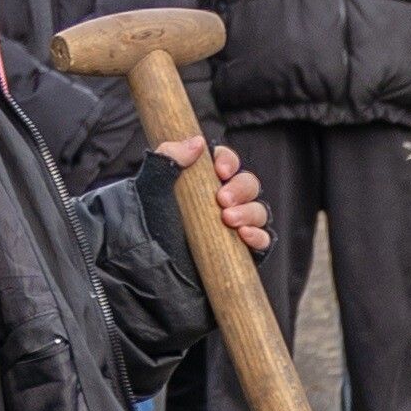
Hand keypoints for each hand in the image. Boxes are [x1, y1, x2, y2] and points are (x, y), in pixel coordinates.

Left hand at [153, 131, 270, 256]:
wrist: (147, 268)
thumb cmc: (147, 227)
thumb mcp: (151, 189)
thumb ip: (167, 161)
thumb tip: (196, 142)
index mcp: (203, 181)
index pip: (226, 161)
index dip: (228, 161)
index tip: (219, 171)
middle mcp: (222, 201)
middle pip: (248, 184)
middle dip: (240, 189)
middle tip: (221, 200)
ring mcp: (234, 226)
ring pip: (258, 210)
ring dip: (249, 212)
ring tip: (229, 220)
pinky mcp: (242, 251)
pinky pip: (263, 240)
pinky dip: (259, 236)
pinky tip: (245, 235)